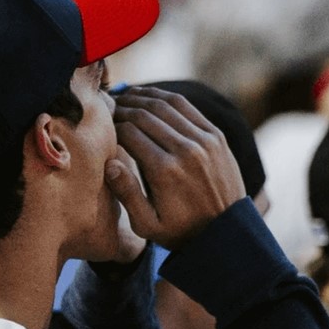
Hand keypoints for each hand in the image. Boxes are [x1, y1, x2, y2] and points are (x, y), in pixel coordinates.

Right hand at [108, 86, 245, 248]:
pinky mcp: (215, 135)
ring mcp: (203, 140)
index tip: (101, 125)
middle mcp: (185, 150)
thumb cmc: (181, 230)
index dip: (111, 125)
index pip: (129, 133)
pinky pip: (186, 107)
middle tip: (108, 105)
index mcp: (165, 171)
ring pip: (165, 105)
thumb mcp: (148, 225)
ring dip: (141, 97)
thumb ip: (127, 194)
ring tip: (124, 97)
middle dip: (122, 107)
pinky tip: (150, 97)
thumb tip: (109, 164)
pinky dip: (165, 98)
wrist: (227, 230)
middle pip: (145, 115)